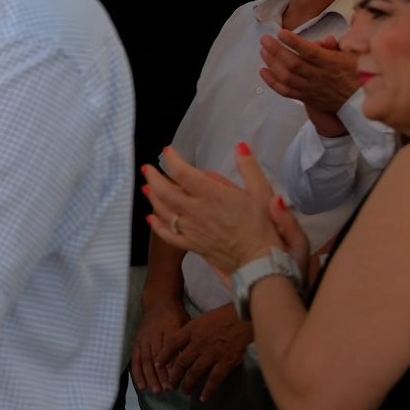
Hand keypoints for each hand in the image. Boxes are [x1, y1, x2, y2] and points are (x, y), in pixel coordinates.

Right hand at [132, 300, 187, 392]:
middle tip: (166, 390)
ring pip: (145, 359)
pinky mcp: (136, 342)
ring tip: (155, 390)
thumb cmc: (177, 317)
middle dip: (160, 375)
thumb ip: (187, 343)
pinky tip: (141, 385)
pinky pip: (135, 359)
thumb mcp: (186, 325)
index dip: (172, 366)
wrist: (158, 304)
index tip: (176, 380)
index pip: (170, 350)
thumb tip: (193, 363)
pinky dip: (137, 372)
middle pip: (156, 357)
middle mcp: (154, 335)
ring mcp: (143, 339)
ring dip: (149, 376)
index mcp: (169, 329)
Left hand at [145, 143, 297, 275]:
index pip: (183, 173)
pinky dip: (157, 226)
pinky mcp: (192, 245)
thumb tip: (240, 146)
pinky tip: (151, 219)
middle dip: (153, 178)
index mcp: (211, 195)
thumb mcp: (262, 192)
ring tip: (147, 188)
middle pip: (165, 191)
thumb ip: (249, 168)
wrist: (260, 262)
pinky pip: (168, 235)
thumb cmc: (263, 227)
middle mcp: (196, 211)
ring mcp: (191, 229)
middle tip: (147, 169)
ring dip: (152, 198)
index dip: (172, 160)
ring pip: (163, 211)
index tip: (167, 152)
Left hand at [160, 305, 252, 399]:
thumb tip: (183, 342)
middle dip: (174, 375)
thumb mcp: (202, 318)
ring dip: (188, 384)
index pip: (172, 344)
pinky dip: (208, 390)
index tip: (157, 364)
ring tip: (184, 391)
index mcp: (191, 330)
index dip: (163, 355)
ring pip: (195, 372)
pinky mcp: (225, 361)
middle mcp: (198, 343)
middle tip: (170, 385)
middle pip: (181, 362)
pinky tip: (203, 397)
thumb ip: (192, 330)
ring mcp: (211, 353)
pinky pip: (214, 379)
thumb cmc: (224, 315)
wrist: (244, 317)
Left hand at [259, 31, 357, 116]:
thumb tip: (326, 39)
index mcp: (332, 64)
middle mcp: (319, 76)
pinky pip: (285, 91)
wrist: (359, 101)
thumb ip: (337, 47)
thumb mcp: (353, 56)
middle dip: (276, 50)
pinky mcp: (305, 98)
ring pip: (287, 77)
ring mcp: (310, 88)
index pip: (310, 52)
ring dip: (272, 63)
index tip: (281, 33)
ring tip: (263, 51)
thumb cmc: (356, 74)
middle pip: (294, 64)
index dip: (294, 42)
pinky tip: (263, 71)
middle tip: (265, 40)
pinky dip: (272, 82)